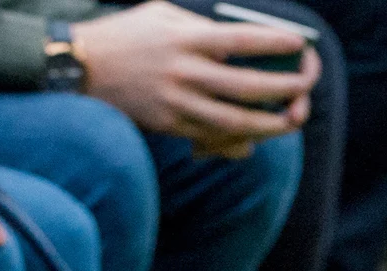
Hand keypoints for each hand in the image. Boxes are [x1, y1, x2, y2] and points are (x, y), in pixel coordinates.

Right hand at [71, 1, 319, 149]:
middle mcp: (185, 72)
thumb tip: (244, 49)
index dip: (277, 43)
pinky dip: (242, 139)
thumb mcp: (161, 16)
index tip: (301, 44)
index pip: (242, 41)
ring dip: (276, 123)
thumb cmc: (127, 36)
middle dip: (289, 87)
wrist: (79, 67)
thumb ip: (202, 29)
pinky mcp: (171, 125)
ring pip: (241, 121)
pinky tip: (258, 135)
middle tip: (307, 83)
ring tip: (295, 117)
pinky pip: (216, 137)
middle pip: (251, 86)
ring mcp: (179, 102)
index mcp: (185, 39)